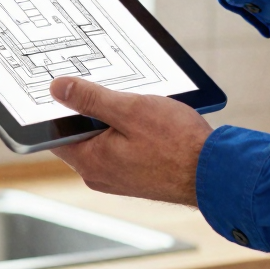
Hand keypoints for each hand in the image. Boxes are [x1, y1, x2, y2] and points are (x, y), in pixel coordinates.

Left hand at [48, 78, 211, 204]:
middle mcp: (100, 175)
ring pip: (102, 141)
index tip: (63, 89)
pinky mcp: (136, 178)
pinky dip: (127, 133)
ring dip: (113, 120)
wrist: (214, 172)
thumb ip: (90, 99)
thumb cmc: (177, 144)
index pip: (55, 134)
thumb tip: (57, 89)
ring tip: (134, 105)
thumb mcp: (130, 109)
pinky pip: (120, 150)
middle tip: (107, 90)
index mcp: (91, 162)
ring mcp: (118, 179)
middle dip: (90, 111)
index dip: (56, 109)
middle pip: (79, 136)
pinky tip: (147, 121)